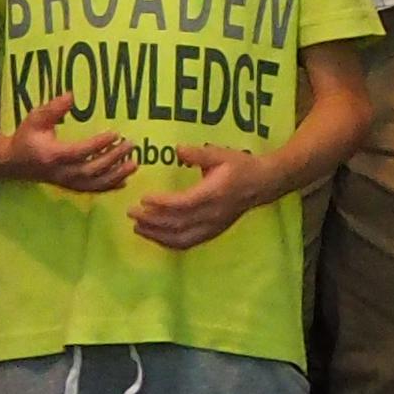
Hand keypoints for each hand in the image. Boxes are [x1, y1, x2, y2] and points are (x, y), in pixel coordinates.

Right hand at [0, 89, 136, 191]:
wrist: (14, 163)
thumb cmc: (26, 137)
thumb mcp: (35, 119)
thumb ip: (53, 109)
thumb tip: (72, 95)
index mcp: (52, 155)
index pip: (79, 152)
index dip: (98, 144)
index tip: (115, 133)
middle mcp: (61, 173)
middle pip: (91, 169)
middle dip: (113, 159)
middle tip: (130, 145)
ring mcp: (67, 182)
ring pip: (94, 183)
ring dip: (116, 175)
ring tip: (134, 164)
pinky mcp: (70, 186)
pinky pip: (92, 190)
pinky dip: (109, 187)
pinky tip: (125, 180)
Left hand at [131, 142, 275, 249]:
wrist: (262, 184)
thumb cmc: (240, 166)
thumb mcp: (221, 154)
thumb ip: (198, 154)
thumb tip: (177, 150)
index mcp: (213, 194)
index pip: (183, 204)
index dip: (161, 204)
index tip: (143, 198)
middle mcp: (212, 214)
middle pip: (177, 224)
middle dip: (152, 220)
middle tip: (131, 213)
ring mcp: (213, 227)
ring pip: (181, 238)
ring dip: (157, 235)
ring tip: (138, 227)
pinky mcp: (213, 232)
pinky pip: (188, 243)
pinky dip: (169, 243)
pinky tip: (156, 237)